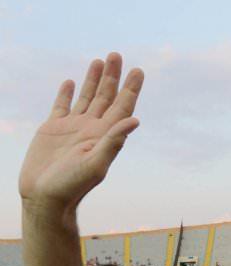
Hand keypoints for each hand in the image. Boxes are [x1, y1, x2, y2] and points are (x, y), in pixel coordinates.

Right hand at [19, 53, 143, 212]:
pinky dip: (68, 94)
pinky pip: (62, 106)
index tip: (138, 71)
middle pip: (106, 98)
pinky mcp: (53, 130)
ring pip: (86, 98)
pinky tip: (72, 82)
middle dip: (112, 77)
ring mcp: (72, 129)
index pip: (122, 107)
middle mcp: (91, 130)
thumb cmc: (72, 186)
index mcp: (104, 136)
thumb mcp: (96, 163)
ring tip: (100, 61)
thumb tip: (135, 120)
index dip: (130, 89)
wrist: (46, 199)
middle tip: (117, 55)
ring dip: (94, 80)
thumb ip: (114, 141)